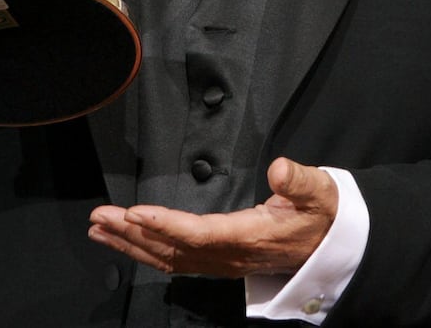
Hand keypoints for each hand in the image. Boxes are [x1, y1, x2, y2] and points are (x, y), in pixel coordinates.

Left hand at [87, 157, 337, 276]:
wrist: (330, 245)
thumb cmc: (321, 213)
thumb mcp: (320, 192)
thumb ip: (300, 180)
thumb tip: (279, 169)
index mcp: (249, 235)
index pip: (199, 234)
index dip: (165, 225)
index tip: (135, 212)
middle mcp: (229, 255)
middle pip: (172, 249)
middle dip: (132, 234)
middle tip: (99, 218)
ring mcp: (221, 262)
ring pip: (168, 258)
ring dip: (131, 244)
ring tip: (99, 229)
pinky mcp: (218, 260)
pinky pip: (175, 261)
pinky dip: (146, 252)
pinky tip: (128, 243)